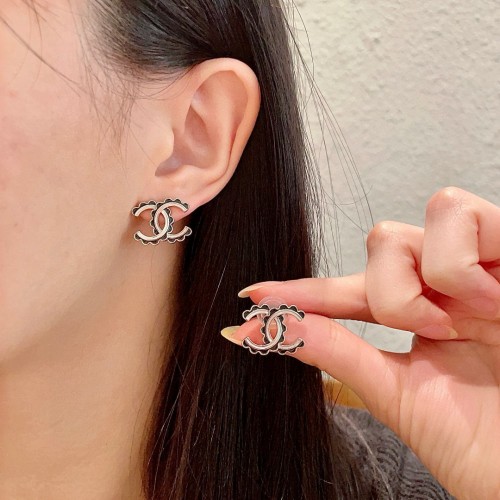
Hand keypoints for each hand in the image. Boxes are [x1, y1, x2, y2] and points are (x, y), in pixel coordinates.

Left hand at [221, 187, 499, 499]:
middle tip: (427, 331)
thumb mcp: (398, 394)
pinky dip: (457, 263)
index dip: (301, 291)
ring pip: (400, 231)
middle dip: (383, 293)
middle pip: (377, 245)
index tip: (254, 298)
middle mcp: (445, 285)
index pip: (347, 293)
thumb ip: (337, 354)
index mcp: (422, 316)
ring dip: (412, 283)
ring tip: (454, 322)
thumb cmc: (481, 442)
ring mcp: (476, 265)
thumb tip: (271, 330)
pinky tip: (490, 301)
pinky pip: (460, 213)